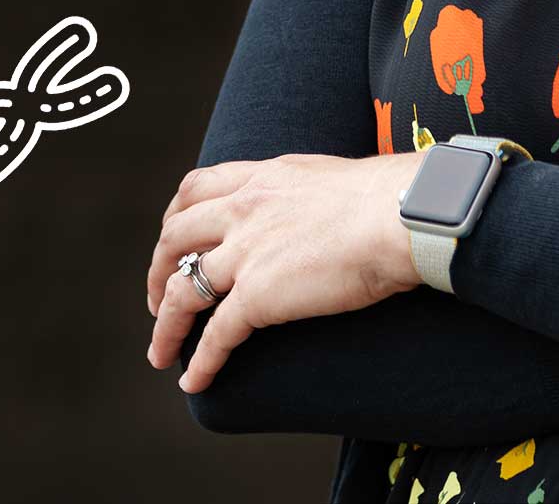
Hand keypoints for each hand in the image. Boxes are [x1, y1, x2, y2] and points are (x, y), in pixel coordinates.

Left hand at [143, 151, 423, 393]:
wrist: (401, 214)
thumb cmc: (387, 198)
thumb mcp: (328, 177)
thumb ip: (302, 192)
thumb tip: (313, 208)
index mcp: (261, 177)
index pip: (196, 188)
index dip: (175, 216)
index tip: (172, 237)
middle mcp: (243, 209)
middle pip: (174, 238)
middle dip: (157, 271)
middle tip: (157, 298)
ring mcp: (245, 252)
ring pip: (181, 291)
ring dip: (165, 325)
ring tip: (159, 352)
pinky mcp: (258, 295)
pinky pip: (215, 334)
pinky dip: (199, 361)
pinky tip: (191, 381)